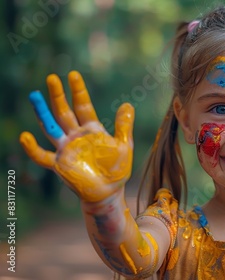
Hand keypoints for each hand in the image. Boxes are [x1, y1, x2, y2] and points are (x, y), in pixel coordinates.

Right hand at [19, 71, 134, 201]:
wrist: (109, 192)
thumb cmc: (117, 168)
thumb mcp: (124, 145)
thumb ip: (124, 126)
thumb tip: (128, 104)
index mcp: (92, 129)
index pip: (83, 106)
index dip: (78, 91)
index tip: (73, 74)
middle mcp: (76, 136)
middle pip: (64, 112)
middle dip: (58, 95)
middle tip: (52, 77)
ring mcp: (66, 149)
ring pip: (51, 127)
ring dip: (43, 113)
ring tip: (34, 96)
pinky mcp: (60, 164)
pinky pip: (43, 155)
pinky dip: (32, 148)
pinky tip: (24, 137)